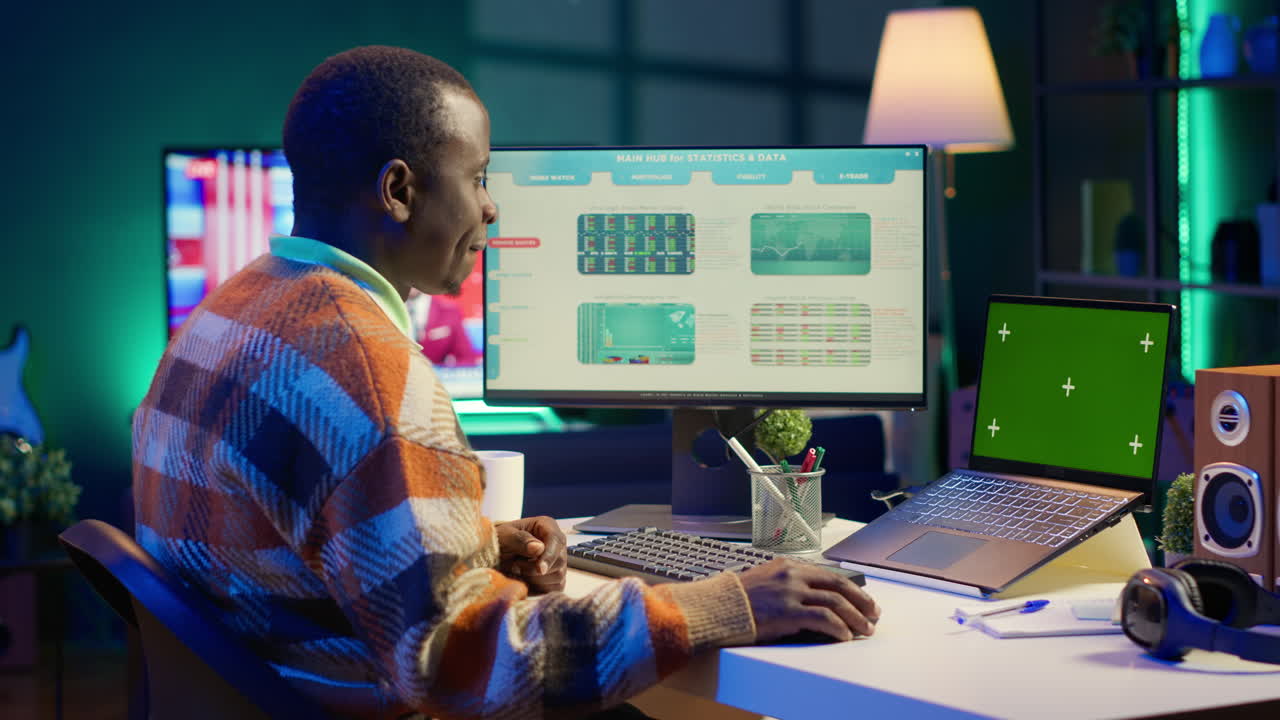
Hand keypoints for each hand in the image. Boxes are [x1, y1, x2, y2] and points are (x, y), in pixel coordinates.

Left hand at [495, 516, 566, 593]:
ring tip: (519, 570)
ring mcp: (558, 560)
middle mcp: (556, 542)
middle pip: (560, 561)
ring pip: (558, 576)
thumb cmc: (499, 541)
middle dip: (535, 569)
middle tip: (515, 565)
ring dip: (535, 579)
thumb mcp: (504, 536)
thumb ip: (520, 540)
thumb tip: (539, 548)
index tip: (540, 569)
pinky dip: (539, 588)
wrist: (496, 555)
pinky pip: (554, 587)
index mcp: (546, 526)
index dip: (549, 556)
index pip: (556, 540)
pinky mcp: (555, 577)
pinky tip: (526, 580)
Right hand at [737, 558, 879, 642]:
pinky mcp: (787, 612)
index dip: (850, 587)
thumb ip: (788, 584)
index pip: (828, 574)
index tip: (862, 599)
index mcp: (788, 565)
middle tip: (873, 614)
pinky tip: (844, 636)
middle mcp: (792, 575)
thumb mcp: (765, 581)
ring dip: (855, 617)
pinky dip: (838, 627)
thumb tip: (813, 598)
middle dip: (860, 600)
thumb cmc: (738, 600)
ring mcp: (790, 593)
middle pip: (837, 584)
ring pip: (835, 601)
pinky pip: (822, 618)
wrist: (718, 608)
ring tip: (865, 629)